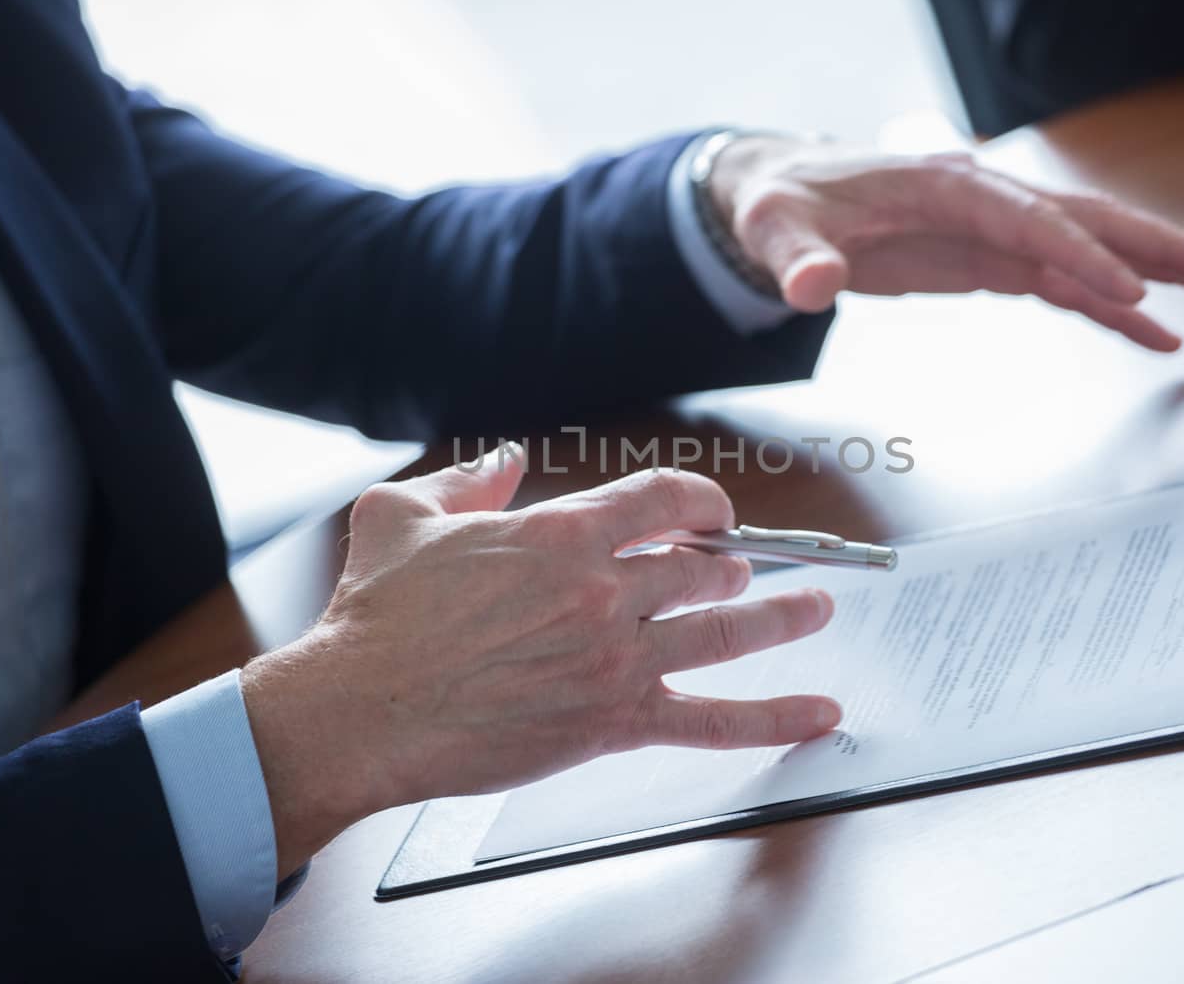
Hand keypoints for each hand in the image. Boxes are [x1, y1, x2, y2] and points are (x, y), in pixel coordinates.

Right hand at [241, 455, 838, 878]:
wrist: (363, 710)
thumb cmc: (378, 617)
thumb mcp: (404, 514)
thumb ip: (468, 480)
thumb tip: (507, 462)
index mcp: (564, 533)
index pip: (668, 499)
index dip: (702, 500)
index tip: (711, 511)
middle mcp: (605, 591)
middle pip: (704, 566)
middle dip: (730, 561)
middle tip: (741, 567)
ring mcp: (618, 659)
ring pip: (725, 630)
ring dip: (780, 616)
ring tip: (817, 608)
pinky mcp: (614, 721)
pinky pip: (713, 722)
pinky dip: (775, 718)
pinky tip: (820, 712)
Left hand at [708, 135, 1183, 350]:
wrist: (779, 196)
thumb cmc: (781, 205)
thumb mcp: (774, 229)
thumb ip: (796, 258)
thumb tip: (811, 285)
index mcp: (942, 183)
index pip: (1026, 218)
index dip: (1078, 253)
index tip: (1129, 291)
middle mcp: (981, 198)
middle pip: (1083, 219)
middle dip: (1156, 247)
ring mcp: (990, 228)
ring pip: (1085, 247)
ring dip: (1152, 273)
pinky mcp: (986, 258)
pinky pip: (1059, 280)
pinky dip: (1105, 305)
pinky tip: (1152, 333)